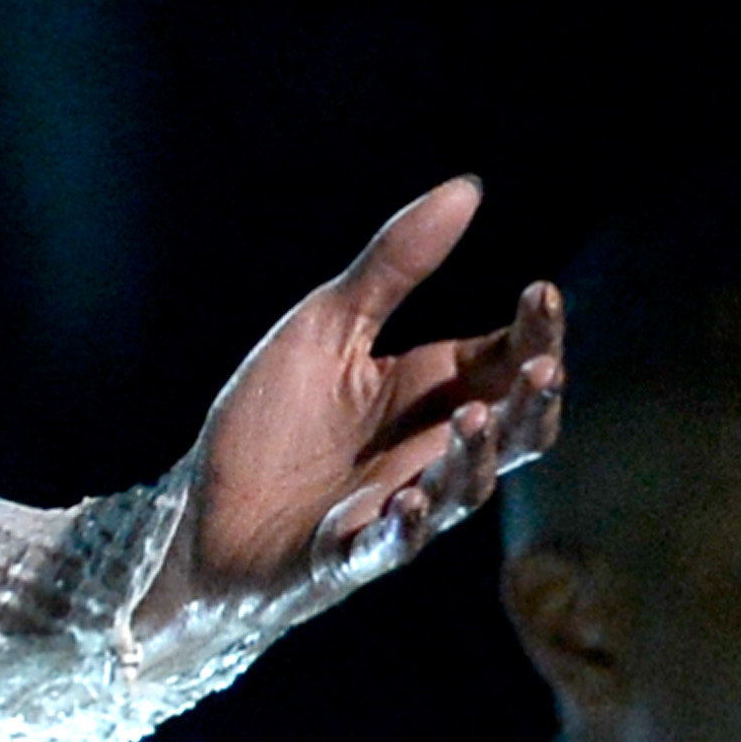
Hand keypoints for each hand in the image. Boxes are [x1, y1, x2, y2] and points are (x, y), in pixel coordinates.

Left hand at [143, 178, 564, 632]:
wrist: (196, 512)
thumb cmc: (268, 422)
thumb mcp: (326, 327)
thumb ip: (394, 267)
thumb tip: (468, 188)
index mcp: (429, 391)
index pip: (506, 358)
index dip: (533, 331)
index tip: (540, 290)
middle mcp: (429, 450)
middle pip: (512, 429)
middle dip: (533, 401)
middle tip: (544, 366)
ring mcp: (397, 507)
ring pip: (464, 488)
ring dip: (474, 457)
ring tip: (473, 418)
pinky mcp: (350, 553)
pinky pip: (391, 543)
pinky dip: (404, 524)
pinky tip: (405, 499)